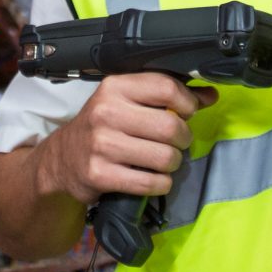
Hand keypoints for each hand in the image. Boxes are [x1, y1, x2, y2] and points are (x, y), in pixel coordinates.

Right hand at [30, 74, 217, 204]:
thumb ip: (166, 96)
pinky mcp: (101, 175)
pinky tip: (154, 178)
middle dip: (183, 138)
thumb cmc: (102, 127)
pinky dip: (161, 184)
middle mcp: (106, 112)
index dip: (188, 102)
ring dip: (173, 163)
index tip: (189, 111)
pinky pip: (151, 183)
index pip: (166, 88)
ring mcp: (102, 145)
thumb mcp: (127, 102)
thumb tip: (209, 95)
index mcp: (115, 87)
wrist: (62, 160)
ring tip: (162, 161)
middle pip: (171, 126)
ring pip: (166, 157)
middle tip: (176, 143)